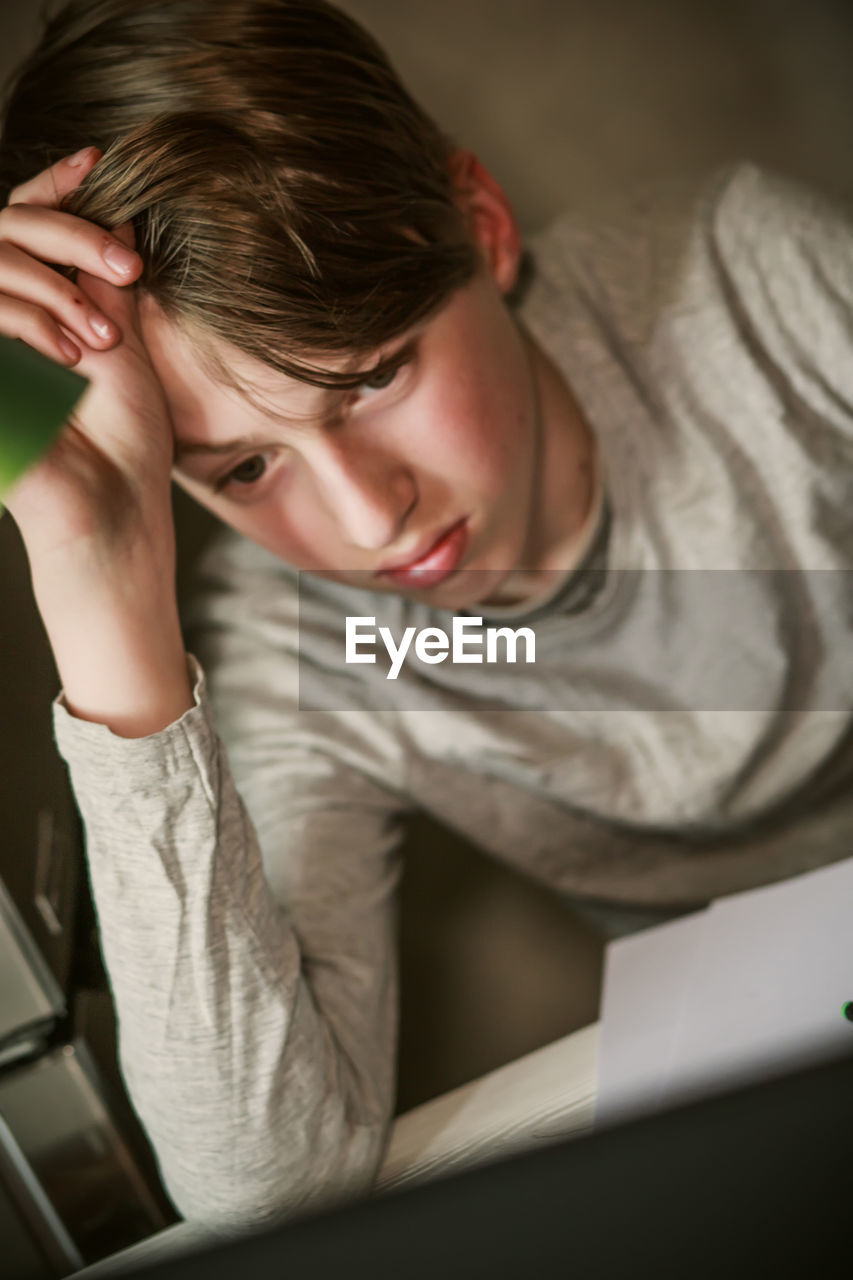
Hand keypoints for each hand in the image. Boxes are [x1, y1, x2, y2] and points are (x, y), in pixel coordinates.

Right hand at [0, 147, 176, 586]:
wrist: (114, 509)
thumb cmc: (125, 440)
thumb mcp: (126, 343)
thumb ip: (107, 278)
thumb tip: (117, 208)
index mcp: (43, 303)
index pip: (25, 222)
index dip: (55, 186)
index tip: (97, 163)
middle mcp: (8, 317)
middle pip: (5, 225)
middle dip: (69, 231)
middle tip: (127, 264)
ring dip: (56, 285)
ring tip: (101, 339)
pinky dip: (31, 318)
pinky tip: (72, 354)